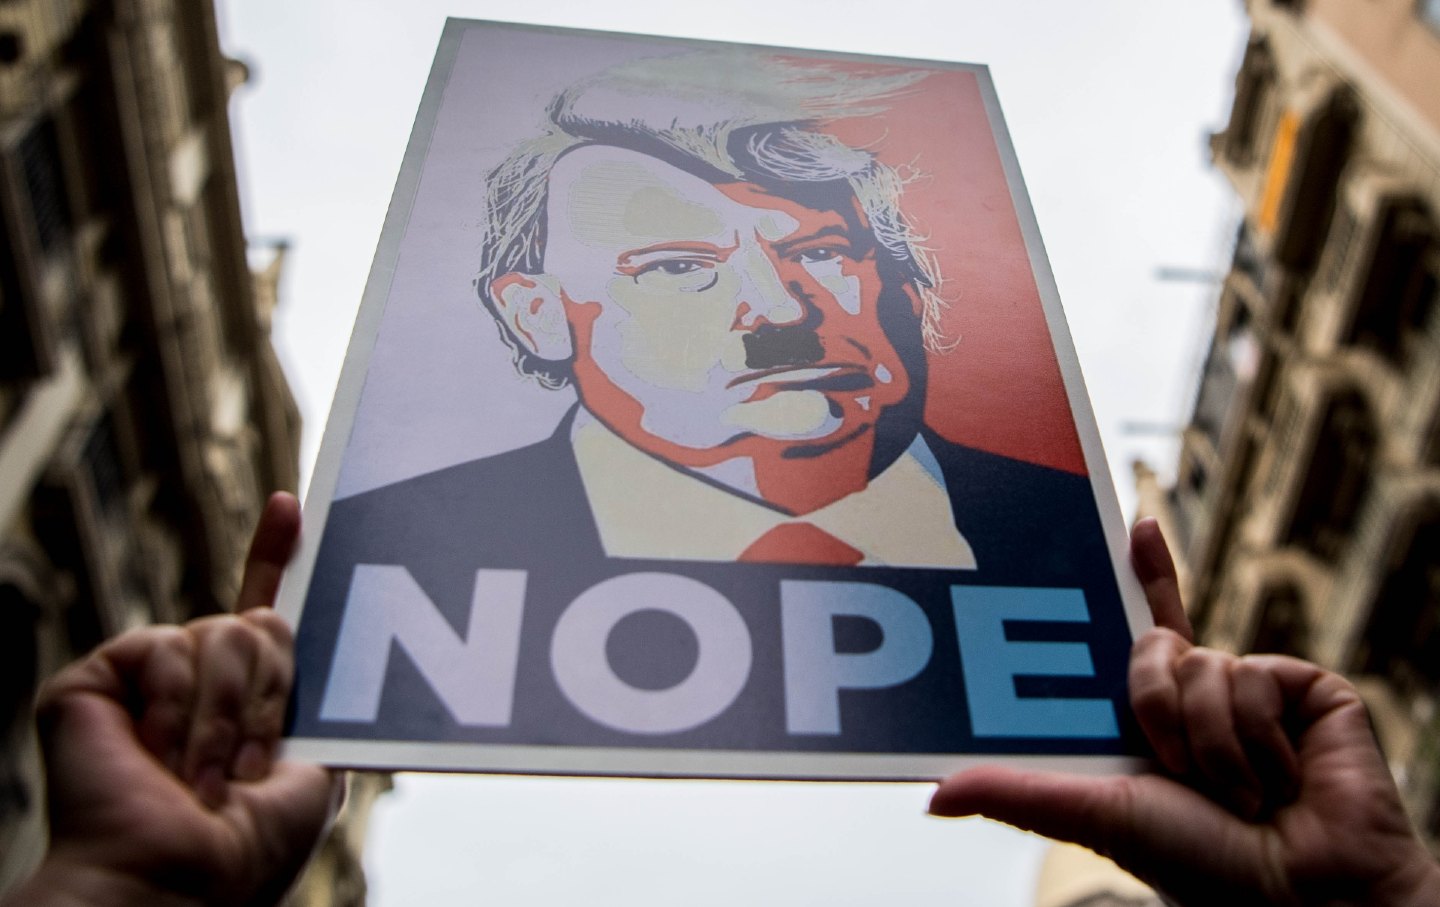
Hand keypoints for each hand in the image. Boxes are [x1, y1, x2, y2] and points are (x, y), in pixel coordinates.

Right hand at [6, 493, 332, 906]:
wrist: (178, 880)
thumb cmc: (246, 846)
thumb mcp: (313, 766)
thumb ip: (321, 701)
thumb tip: (356, 647)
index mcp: (247, 699)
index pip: (260, 610)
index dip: (272, 555)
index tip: (288, 506)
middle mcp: (198, 681)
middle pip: (260, 623)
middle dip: (271, 694)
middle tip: (248, 766)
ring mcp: (148, 679)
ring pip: (222, 633)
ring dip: (226, 716)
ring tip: (201, 777)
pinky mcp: (100, 678)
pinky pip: (166, 645)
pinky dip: (176, 706)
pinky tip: (156, 755)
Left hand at [929, 518, 1439, 906]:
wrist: (1304, 899)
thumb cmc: (1203, 869)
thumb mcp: (1094, 815)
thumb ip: (1017, 795)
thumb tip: (934, 797)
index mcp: (1153, 720)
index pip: (1144, 633)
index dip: (1144, 576)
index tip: (1137, 525)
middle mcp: (1202, 697)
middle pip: (1153, 645)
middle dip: (1152, 705)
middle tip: (1173, 769)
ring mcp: (1255, 690)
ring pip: (1198, 662)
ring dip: (1208, 740)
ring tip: (1236, 795)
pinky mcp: (1306, 689)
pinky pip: (1252, 674)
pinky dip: (1255, 736)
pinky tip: (1280, 780)